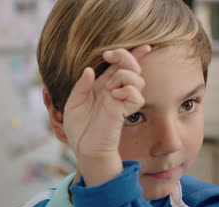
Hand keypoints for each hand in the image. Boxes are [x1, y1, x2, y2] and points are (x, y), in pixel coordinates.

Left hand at [63, 45, 150, 185]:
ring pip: (137, 78)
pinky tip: (116, 95)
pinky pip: (136, 95)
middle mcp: (114, 91)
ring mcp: (120, 100)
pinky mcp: (124, 111)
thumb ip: (82, 86)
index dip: (132, 54)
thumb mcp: (73, 103)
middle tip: (110, 56)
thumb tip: (90, 70)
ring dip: (125, 75)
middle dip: (125, 56)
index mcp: (102, 86)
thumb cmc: (79, 128)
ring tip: (111, 87)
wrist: (85, 148)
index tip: (144, 46)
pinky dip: (128, 90)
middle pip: (131, 66)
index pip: (120, 66)